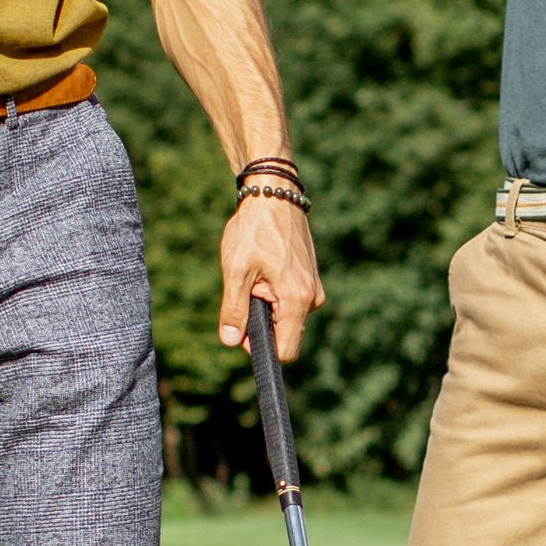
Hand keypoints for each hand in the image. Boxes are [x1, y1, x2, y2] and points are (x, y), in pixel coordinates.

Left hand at [220, 190, 322, 350]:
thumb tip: (230, 341)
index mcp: (297, 299)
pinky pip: (291, 301)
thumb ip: (234, 309)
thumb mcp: (236, 270)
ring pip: (287, 317)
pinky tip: (265, 268)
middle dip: (262, 322)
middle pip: (286, 335)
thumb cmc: (254, 230)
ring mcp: (314, 288)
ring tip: (256, 273)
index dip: (261, 348)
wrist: (274, 195)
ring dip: (267, 305)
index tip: (243, 327)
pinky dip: (275, 293)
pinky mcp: (311, 279)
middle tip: (247, 288)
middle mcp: (312, 298)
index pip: (286, 351)